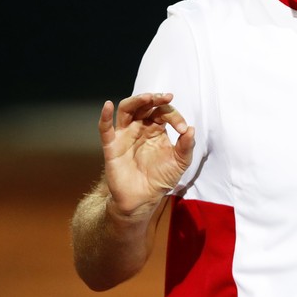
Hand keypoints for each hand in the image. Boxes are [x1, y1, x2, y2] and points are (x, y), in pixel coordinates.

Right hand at [98, 92, 194, 219]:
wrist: (143, 200)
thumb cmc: (161, 179)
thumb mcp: (180, 162)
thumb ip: (186, 146)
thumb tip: (191, 129)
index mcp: (156, 128)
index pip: (164, 113)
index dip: (174, 116)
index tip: (182, 129)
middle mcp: (140, 127)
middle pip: (144, 105)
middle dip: (155, 99)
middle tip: (166, 97)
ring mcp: (125, 135)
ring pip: (126, 110)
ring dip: (136, 101)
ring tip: (148, 97)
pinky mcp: (112, 146)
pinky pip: (105, 129)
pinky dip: (104, 116)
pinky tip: (107, 105)